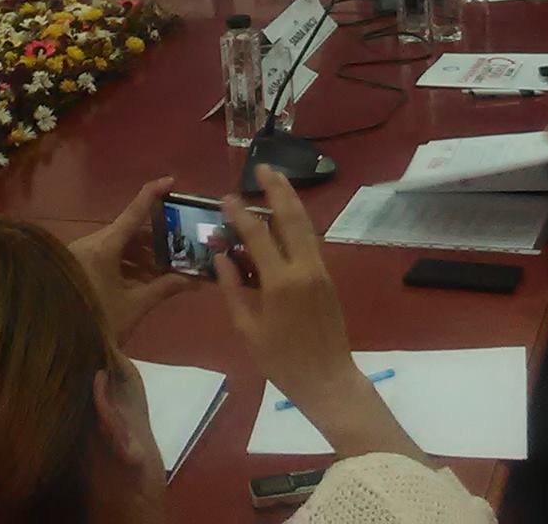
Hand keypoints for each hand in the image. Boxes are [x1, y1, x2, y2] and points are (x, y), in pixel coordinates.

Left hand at [67, 176, 198, 340]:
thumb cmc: (96, 320)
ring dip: (143, 257)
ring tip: (166, 273)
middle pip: (129, 233)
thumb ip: (164, 288)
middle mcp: (92, 244)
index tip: (171, 181)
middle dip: (156, 241)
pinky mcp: (80, 268)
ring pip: (120, 247)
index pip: (133, 212)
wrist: (54, 342)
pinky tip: (145, 282)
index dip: (152, 194)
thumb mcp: (134, 305)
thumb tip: (193, 279)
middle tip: (180, 250)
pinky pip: (109, 258)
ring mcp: (84, 255)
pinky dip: (128, 266)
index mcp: (104, 247)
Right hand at [214, 167, 424, 464]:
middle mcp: (304, 268)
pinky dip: (297, 221)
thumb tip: (220, 256)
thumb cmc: (282, 361)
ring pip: (305, 224)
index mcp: (280, 283)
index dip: (240, 214)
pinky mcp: (327, 276)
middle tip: (262, 167)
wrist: (327, 379)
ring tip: (276, 179)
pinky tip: (287, 214)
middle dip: (276, 189)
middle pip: (291, 217)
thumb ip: (232, 289)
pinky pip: (310, 240)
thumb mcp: (248, 329)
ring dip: (290, 199)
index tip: (225, 198)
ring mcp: (319, 270)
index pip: (258, 236)